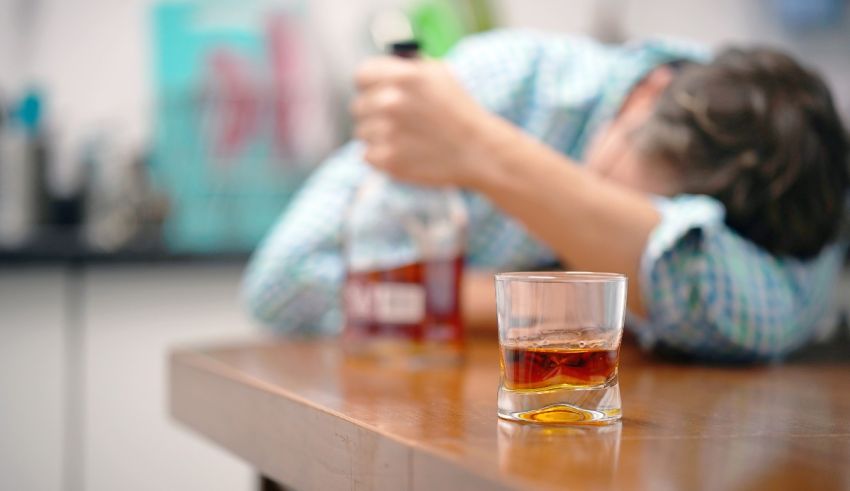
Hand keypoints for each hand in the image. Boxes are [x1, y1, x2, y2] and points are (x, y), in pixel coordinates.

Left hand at [352, 56, 496, 186]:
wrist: (480, 152)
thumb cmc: (460, 112)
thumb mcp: (439, 75)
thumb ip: (406, 67)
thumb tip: (378, 69)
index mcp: (403, 76)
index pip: (361, 76)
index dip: (369, 86)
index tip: (376, 95)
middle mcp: (391, 102)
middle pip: (358, 107)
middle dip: (374, 114)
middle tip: (399, 123)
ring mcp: (387, 132)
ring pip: (362, 132)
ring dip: (378, 136)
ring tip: (406, 139)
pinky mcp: (387, 159)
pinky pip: (368, 155)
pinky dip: (383, 157)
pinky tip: (406, 153)